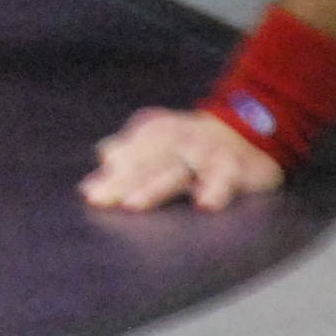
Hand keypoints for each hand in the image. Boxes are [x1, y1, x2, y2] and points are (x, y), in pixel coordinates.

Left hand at [81, 105, 285, 213]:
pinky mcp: (235, 166)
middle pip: (145, 164)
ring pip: (177, 171)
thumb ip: (124, 164)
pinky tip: (204, 205)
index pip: (129, 158)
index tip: (92, 197)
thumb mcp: (156, 147)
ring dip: (156, 187)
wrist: (247, 130)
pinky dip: (215, 189)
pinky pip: (224, 178)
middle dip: (124, 182)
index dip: (111, 177)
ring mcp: (206, 152)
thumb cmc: (190, 145)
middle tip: (105, 201)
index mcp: (156, 132)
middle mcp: (178, 139)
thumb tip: (88, 187)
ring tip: (134, 203)